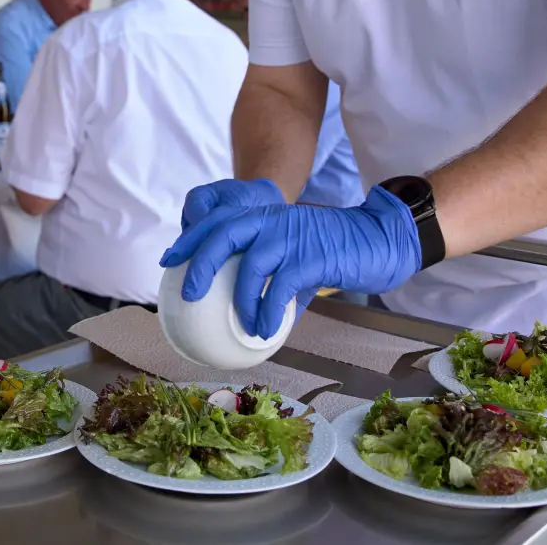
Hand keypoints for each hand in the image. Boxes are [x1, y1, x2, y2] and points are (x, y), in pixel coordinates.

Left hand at [161, 187, 424, 338]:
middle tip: (188, 292)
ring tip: (242, 325)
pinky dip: (268, 311)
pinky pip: (281, 287)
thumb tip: (251, 313)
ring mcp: (292, 236)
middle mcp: (273, 220)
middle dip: (200, 262)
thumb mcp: (297, 252)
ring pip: (251, 265)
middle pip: (224, 234)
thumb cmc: (335, 249)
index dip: (190, 238)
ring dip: (241, 300)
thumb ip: (274, 271)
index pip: (218, 220)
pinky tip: (265, 331)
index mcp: (264, 215)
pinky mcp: (313, 256)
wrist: (378, 238)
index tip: (169, 259)